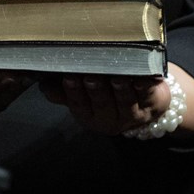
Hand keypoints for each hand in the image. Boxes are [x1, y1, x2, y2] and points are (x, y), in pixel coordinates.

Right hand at [40, 64, 193, 136]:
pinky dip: (146, 86)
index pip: (79, 104)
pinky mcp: (152, 106)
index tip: (69, 78)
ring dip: (121, 88)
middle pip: (102, 103)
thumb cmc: (104, 91)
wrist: (141, 102)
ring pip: (125, 101)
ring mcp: (133, 115)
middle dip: (96, 89)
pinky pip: (148, 95)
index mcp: (89, 116)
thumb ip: (62, 91)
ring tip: (117, 75)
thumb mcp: (81, 95)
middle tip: (91, 75)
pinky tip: (143, 77)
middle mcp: (110, 118)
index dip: (74, 92)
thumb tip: (41, 82)